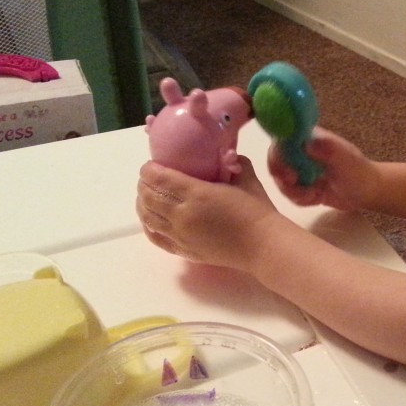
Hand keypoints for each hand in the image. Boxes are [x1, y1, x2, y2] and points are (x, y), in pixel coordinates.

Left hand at [136, 157, 275, 268]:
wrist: (263, 246)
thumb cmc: (257, 211)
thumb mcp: (246, 178)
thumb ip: (232, 163)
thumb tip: (224, 154)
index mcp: (197, 194)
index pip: (159, 178)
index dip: (149, 169)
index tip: (151, 165)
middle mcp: (182, 215)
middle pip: (149, 197)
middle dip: (144, 184)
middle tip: (148, 178)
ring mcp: (181, 235)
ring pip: (148, 218)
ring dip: (142, 204)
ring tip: (146, 197)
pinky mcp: (184, 250)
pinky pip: (156, 238)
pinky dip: (148, 226)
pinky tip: (150, 220)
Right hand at [268, 128, 378, 210]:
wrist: (367, 192)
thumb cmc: (359, 172)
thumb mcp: (346, 160)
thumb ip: (328, 149)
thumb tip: (307, 142)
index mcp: (310, 138)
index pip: (283, 139)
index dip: (278, 154)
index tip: (288, 172)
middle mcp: (301, 151)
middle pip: (276, 160)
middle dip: (282, 176)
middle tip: (295, 184)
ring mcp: (300, 168)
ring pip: (281, 179)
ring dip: (293, 191)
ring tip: (314, 196)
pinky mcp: (302, 185)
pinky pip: (290, 193)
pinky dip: (300, 200)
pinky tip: (317, 199)